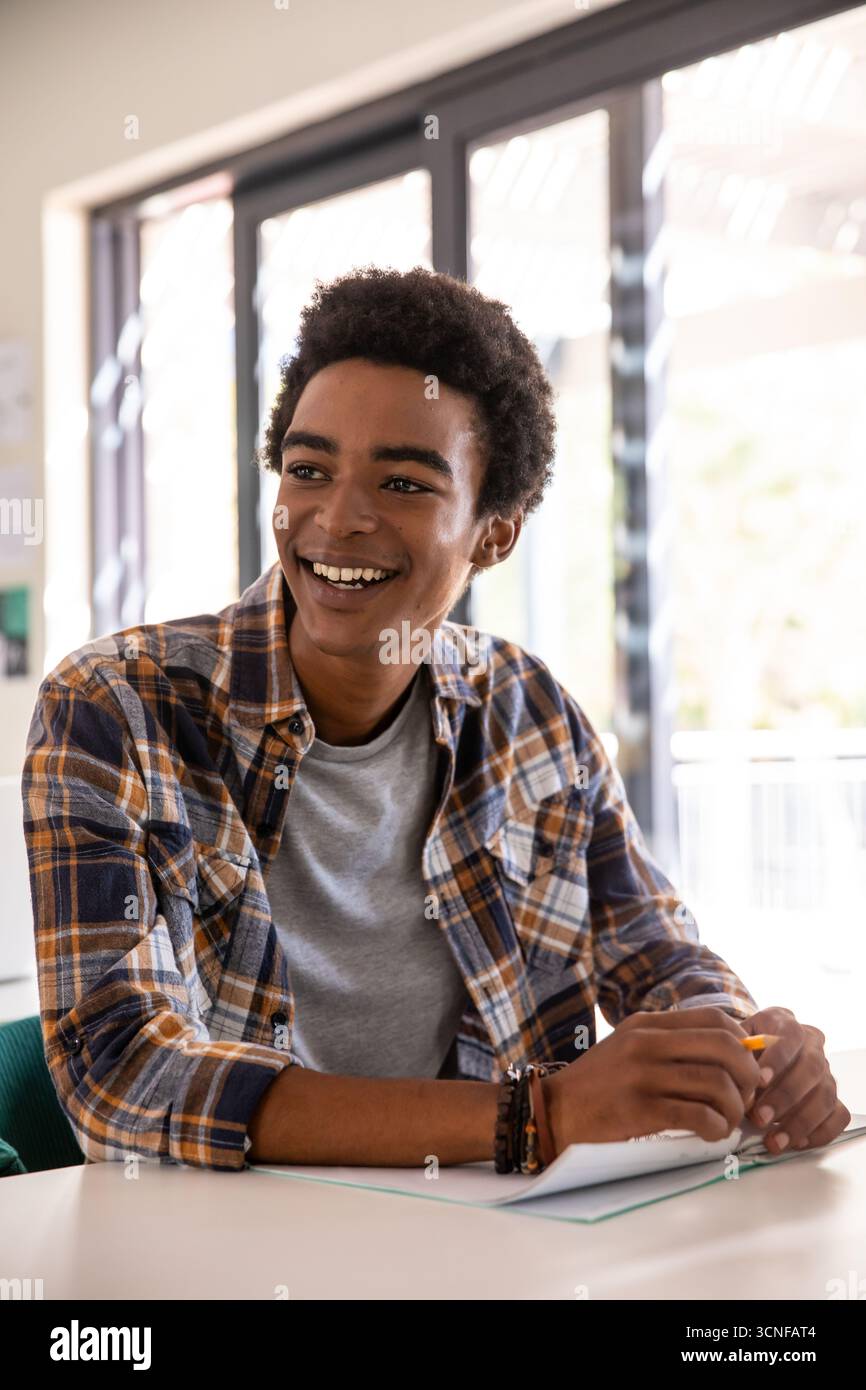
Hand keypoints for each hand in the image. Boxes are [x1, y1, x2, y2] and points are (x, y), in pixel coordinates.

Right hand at [544, 1006, 763, 1148]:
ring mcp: (642, 1075)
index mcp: (646, 1024)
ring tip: (728, 1122)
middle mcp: (646, 1043)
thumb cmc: (597, 1086)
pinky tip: (712, 1135)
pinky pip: (697, 1115)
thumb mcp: (628, 1048)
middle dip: (749, 1075)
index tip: (747, 1068)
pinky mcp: (639, 1110)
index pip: (715, 1019)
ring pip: (716, 1084)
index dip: (744, 1043)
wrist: (550, 1112)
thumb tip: (728, 1054)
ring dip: (735, 1109)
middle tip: (748, 1098)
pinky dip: (716, 1128)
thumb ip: (669, 1045)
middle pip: (724, 1047)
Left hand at [742, 1006, 850, 1154]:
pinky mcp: (833, 1097)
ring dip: (800, 1122)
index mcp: (785, 1023)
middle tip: (760, 1118)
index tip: (759, 1080)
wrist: (756, 1054)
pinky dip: (820, 1132)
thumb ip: (735, 1055)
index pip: (790, 1035)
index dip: (777, 1058)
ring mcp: (825, 1072)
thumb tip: (734, 1079)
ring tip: (775, 1140)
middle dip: (785, 1096)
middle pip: (811, 1068)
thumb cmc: (743, 1050)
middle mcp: (812, 1044)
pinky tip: (797, 1142)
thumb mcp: (733, 1041)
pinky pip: (838, 1116)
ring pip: (826, 1096)